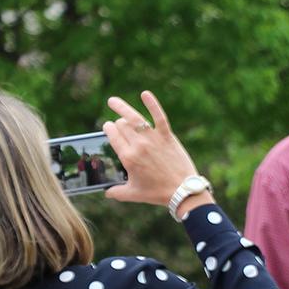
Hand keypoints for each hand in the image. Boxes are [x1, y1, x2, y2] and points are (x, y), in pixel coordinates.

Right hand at [102, 91, 207, 210]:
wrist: (182, 191)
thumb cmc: (157, 193)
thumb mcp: (133, 194)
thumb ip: (117, 192)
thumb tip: (106, 193)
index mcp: (128, 158)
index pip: (113, 135)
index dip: (108, 129)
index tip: (108, 127)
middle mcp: (139, 145)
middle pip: (122, 125)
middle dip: (117, 123)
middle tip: (118, 124)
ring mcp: (153, 139)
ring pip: (134, 118)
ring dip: (122, 107)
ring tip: (113, 101)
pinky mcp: (167, 136)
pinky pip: (159, 117)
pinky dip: (152, 104)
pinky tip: (145, 94)